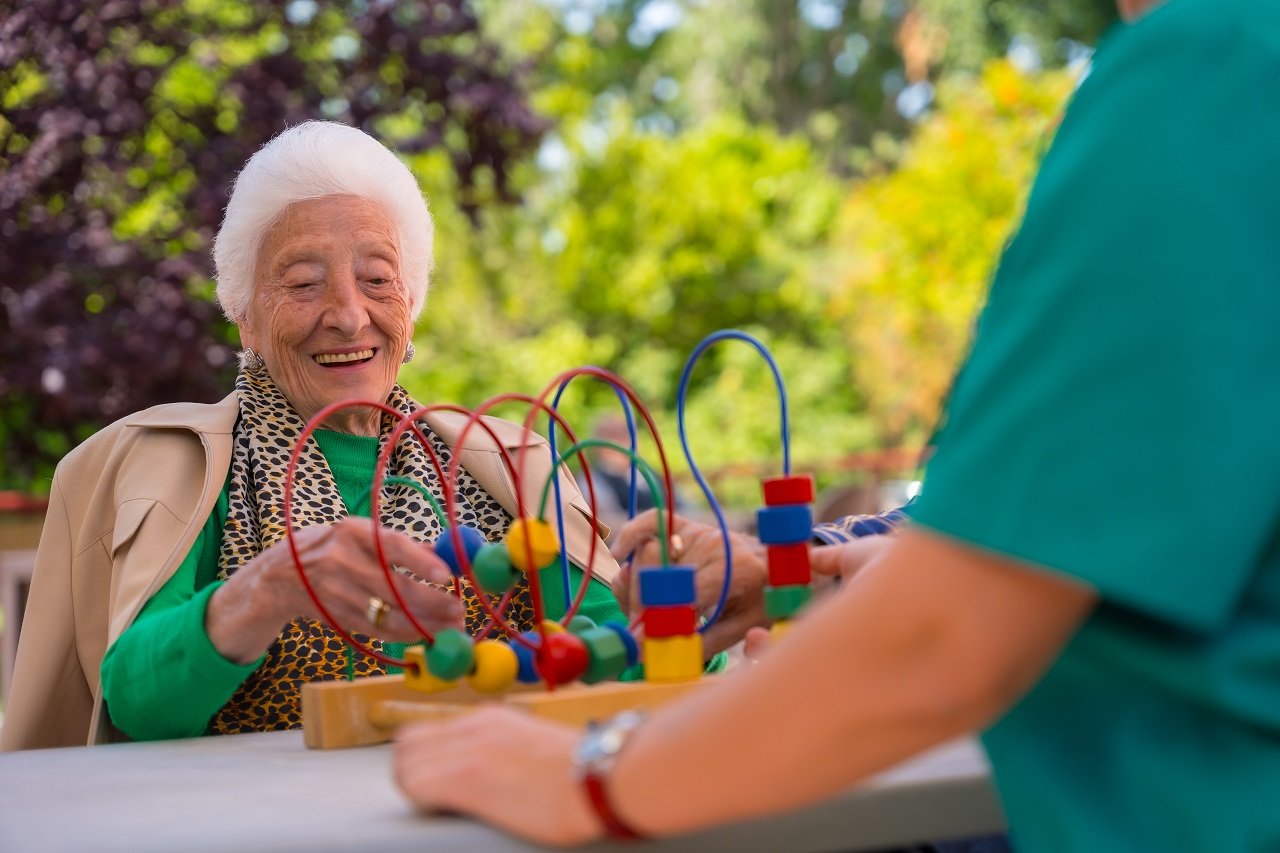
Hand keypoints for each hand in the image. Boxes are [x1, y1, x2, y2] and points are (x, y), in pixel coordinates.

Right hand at [208, 517, 463, 663]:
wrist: (281, 574)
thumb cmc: (335, 547)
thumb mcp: (361, 534)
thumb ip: (400, 544)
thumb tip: (447, 550)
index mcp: (353, 532)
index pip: (391, 545)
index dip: (420, 561)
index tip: (447, 576)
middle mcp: (341, 561)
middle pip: (393, 587)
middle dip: (431, 602)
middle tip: (459, 611)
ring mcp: (336, 592)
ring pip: (386, 615)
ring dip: (423, 626)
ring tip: (450, 628)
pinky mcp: (335, 617)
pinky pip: (375, 630)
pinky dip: (403, 635)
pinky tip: (424, 635)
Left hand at [394, 706, 600, 846]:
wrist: (603, 774)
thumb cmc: (583, 771)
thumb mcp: (534, 745)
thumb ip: (505, 749)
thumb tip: (493, 770)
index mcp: (491, 719)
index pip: (428, 731)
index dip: (425, 758)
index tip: (436, 780)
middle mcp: (474, 727)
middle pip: (408, 744)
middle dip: (411, 771)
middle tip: (431, 798)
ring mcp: (469, 749)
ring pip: (405, 764)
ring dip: (413, 787)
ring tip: (438, 806)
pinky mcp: (467, 776)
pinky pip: (415, 784)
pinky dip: (422, 800)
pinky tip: (446, 810)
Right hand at [612, 511, 891, 655]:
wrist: (778, 562)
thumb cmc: (764, 599)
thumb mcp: (746, 627)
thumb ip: (705, 643)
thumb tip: (662, 658)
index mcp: (738, 571)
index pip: (688, 594)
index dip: (660, 619)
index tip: (639, 642)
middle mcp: (716, 545)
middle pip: (660, 575)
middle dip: (642, 607)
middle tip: (637, 632)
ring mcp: (700, 532)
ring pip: (648, 554)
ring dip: (633, 584)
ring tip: (637, 609)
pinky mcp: (687, 524)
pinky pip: (651, 522)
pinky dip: (631, 536)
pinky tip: (619, 555)